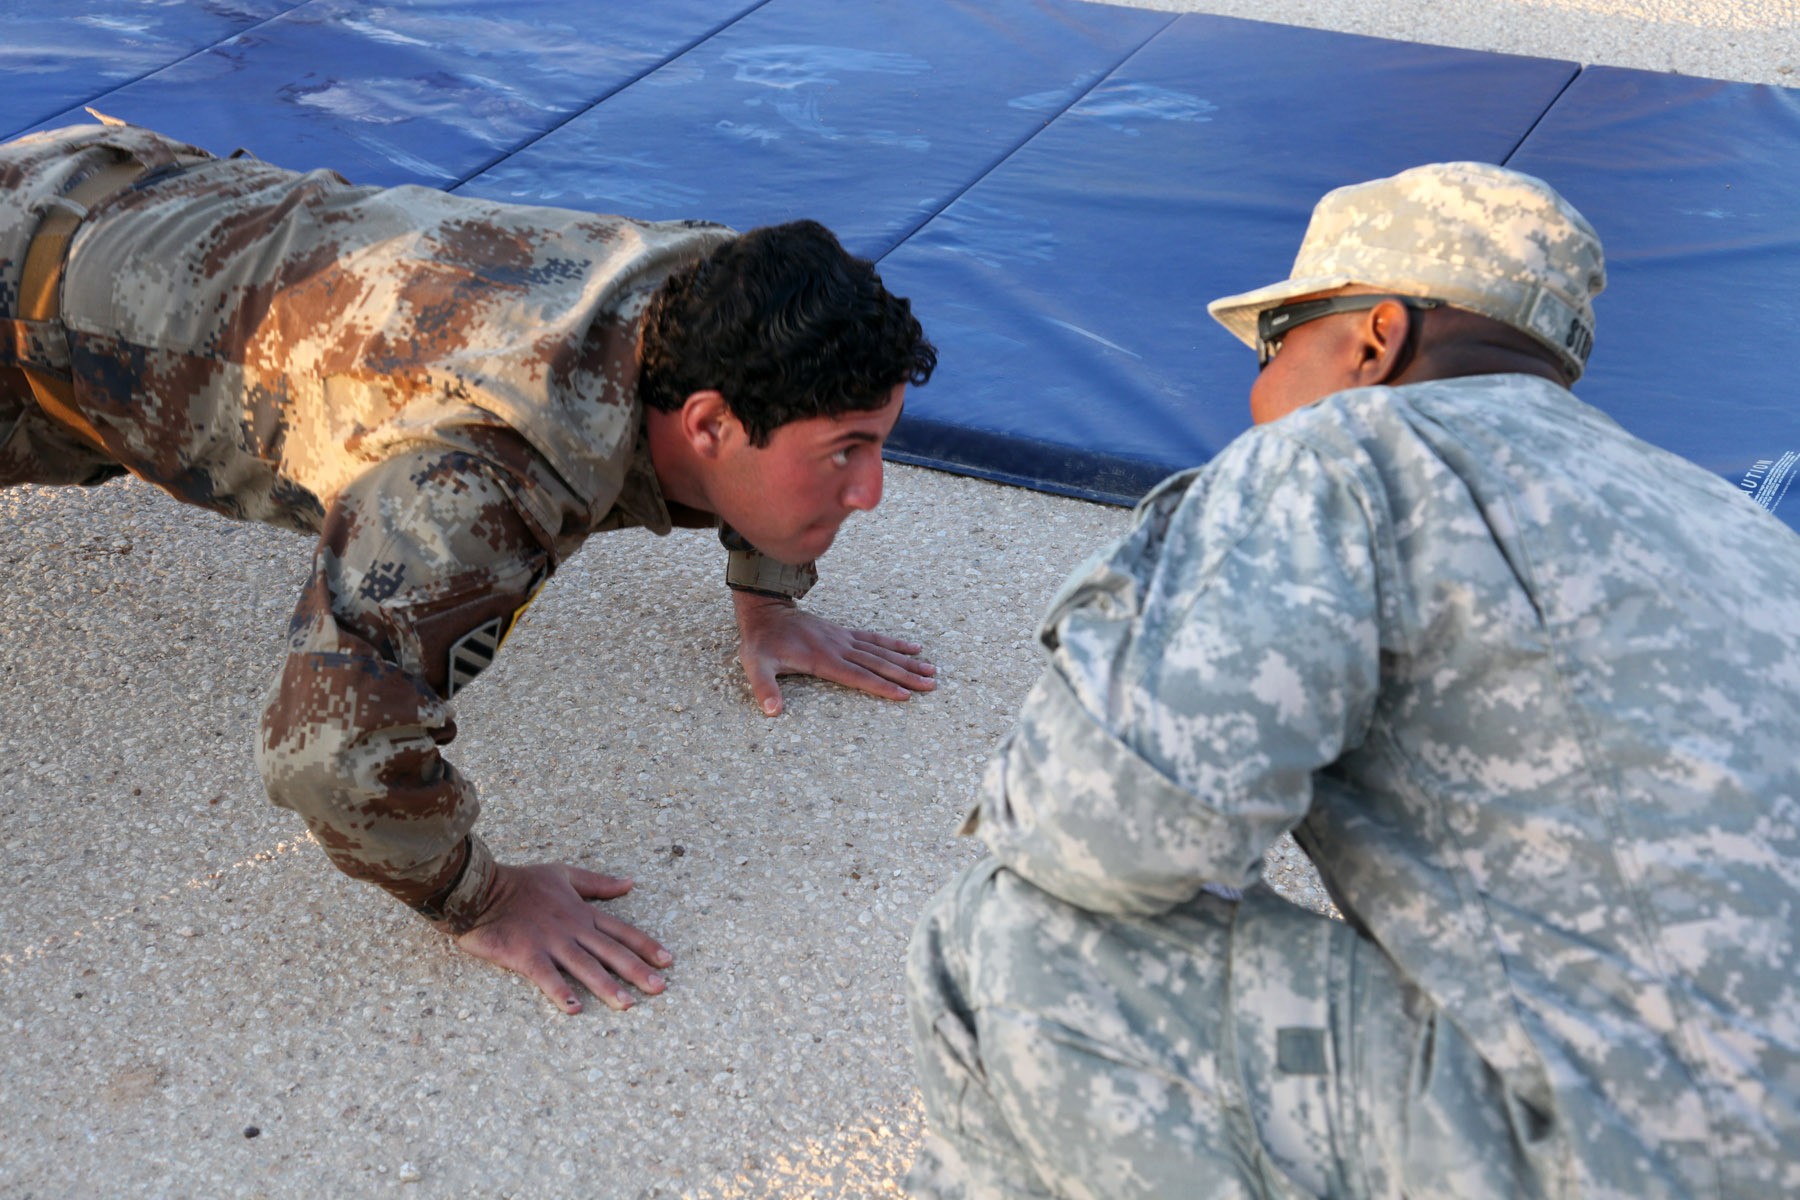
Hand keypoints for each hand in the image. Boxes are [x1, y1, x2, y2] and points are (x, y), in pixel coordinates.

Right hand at [448, 863, 671, 1013]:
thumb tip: (629, 883)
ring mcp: (551, 943)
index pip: (622, 931)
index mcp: (582, 912)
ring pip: (585, 967)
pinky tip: (575, 1008)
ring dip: (607, 986)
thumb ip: (597, 882)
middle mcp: (572, 929)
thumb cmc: (521, 882)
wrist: (482, 889)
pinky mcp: (527, 955)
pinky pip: (547, 976)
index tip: (667, 961)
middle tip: (659, 989)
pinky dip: (561, 992)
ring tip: (627, 1005)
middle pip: (611, 952)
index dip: (646, 946)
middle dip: (637, 971)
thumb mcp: (563, 874)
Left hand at [732, 590, 936, 715]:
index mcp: (822, 659)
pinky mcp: (845, 634)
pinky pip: (875, 638)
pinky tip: (914, 647)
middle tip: (931, 685)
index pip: (858, 676)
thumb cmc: (761, 644)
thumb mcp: (756, 666)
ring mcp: (844, 639)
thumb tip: (772, 711)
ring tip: (931, 670)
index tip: (904, 695)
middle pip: (878, 664)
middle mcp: (839, 648)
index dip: (881, 686)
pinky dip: (895, 643)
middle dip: (906, 675)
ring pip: (882, 651)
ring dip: (907, 661)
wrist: (766, 612)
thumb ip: (765, 688)